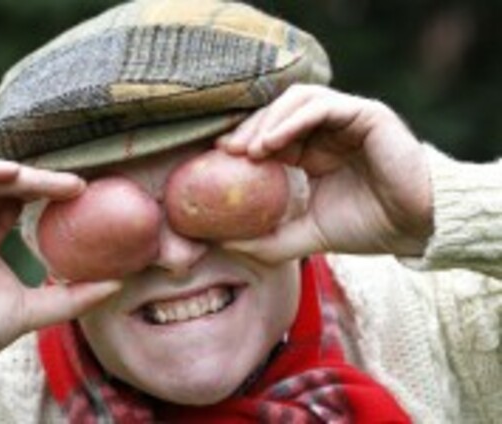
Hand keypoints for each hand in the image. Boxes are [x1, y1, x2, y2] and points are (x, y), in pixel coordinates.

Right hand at [0, 159, 120, 376]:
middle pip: (3, 188)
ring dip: (18, 174)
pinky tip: (13, 173)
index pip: (14, 202)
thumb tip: (116, 284)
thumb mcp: (34, 310)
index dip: (44, 191)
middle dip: (41, 181)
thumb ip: (72, 297)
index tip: (80, 193)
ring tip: (54, 181)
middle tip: (77, 186)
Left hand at [217, 84, 432, 261]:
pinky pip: (324, 106)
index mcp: (313, 151)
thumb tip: (222, 243)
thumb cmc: (364, 228)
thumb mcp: (305, 235)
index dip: (243, 140)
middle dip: (249, 128)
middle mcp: (327, 130)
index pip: (270, 132)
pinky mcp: (366, 114)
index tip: (217, 158)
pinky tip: (273, 142)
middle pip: (278, 112)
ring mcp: (347, 118)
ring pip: (298, 100)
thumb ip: (267, 239)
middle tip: (225, 150)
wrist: (413, 229)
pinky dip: (294, 120)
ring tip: (249, 149)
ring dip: (269, 121)